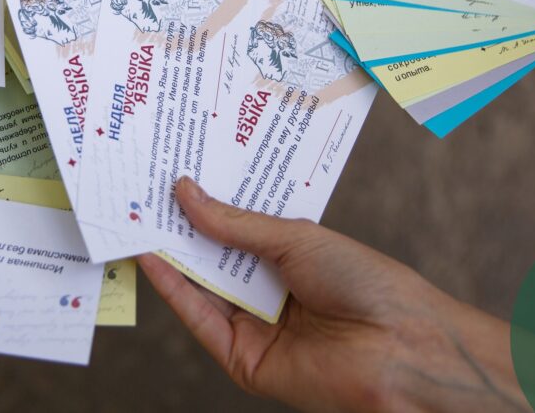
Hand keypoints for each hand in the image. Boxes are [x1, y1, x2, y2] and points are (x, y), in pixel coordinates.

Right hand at [141, 178, 526, 412]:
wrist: (399, 345)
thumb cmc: (364, 283)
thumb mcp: (295, 238)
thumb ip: (235, 224)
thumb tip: (185, 193)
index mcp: (288, 259)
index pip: (234, 230)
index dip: (204, 205)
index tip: (172, 176)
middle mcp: (268, 292)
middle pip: (212, 257)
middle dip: (179, 227)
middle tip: (143, 191)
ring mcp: (253, 326)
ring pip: (199, 286)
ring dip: (167, 254)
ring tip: (135, 214)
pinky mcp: (241, 357)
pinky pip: (199, 319)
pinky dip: (173, 289)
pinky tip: (152, 257)